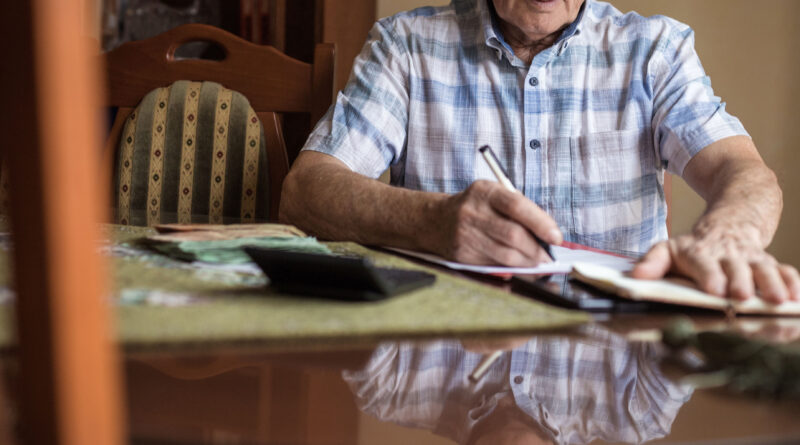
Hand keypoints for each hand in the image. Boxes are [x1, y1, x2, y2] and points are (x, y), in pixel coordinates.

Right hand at [436, 180, 561, 265]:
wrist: (436, 220)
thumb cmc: (476, 207)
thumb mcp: (494, 195)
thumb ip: (519, 209)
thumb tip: (548, 234)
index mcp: (485, 192)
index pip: (517, 206)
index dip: (541, 223)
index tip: (556, 238)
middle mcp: (473, 212)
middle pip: (513, 235)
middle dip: (537, 249)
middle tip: (549, 256)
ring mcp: (466, 235)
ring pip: (506, 255)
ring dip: (528, 262)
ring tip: (538, 262)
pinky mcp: (463, 255)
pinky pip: (495, 266)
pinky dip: (513, 268)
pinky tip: (520, 266)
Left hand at [632, 223, 799, 302]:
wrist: (732, 221)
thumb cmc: (695, 246)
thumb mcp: (669, 249)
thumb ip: (653, 262)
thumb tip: (635, 276)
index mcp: (700, 253)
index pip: (703, 264)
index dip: (709, 275)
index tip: (713, 289)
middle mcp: (728, 256)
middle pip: (736, 268)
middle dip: (740, 281)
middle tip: (741, 296)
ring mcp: (752, 259)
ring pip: (764, 269)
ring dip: (771, 284)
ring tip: (778, 300)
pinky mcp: (771, 264)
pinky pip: (785, 272)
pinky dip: (793, 283)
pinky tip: (797, 299)